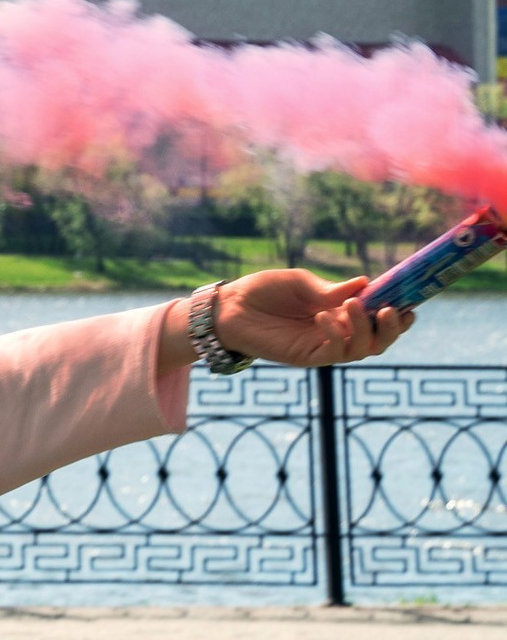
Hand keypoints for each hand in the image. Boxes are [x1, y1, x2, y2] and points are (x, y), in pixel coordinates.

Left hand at [212, 271, 412, 366]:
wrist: (229, 306)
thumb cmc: (263, 291)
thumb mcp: (300, 282)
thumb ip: (329, 289)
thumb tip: (365, 284)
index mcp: (341, 311)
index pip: (379, 318)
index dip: (399, 314)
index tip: (410, 303)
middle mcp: (337, 332)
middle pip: (379, 341)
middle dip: (391, 329)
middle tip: (387, 310)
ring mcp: (322, 346)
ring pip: (361, 350)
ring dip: (363, 330)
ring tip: (351, 308)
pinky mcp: (305, 356)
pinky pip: (332, 353)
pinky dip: (336, 336)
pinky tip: (324, 316)